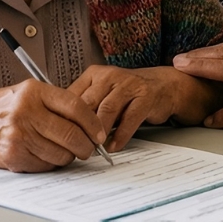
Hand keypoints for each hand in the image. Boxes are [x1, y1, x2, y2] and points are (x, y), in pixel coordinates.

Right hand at [0, 80, 107, 172]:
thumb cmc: (0, 108)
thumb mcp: (27, 92)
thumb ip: (55, 102)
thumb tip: (89, 120)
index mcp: (33, 92)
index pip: (75, 107)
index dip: (93, 122)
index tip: (99, 132)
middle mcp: (26, 112)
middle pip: (71, 134)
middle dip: (87, 145)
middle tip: (89, 147)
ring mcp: (20, 135)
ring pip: (62, 153)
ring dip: (70, 156)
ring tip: (65, 149)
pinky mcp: (14, 155)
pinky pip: (46, 165)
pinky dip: (52, 162)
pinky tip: (46, 153)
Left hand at [68, 66, 214, 151]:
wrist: (162, 86)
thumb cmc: (126, 94)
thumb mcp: (101, 94)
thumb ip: (84, 107)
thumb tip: (60, 127)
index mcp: (93, 75)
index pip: (72, 96)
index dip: (65, 118)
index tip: (60, 136)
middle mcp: (109, 77)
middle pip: (88, 103)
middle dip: (80, 127)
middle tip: (75, 146)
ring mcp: (128, 85)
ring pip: (107, 110)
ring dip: (99, 132)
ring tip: (93, 148)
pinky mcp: (145, 97)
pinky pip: (130, 118)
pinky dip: (120, 135)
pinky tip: (114, 146)